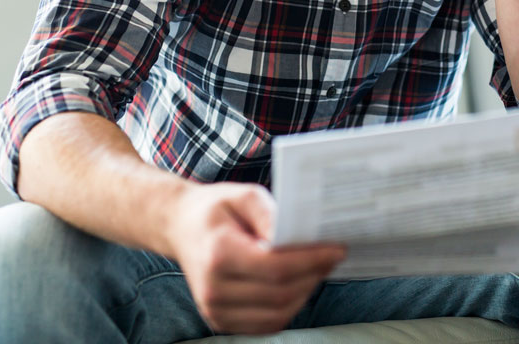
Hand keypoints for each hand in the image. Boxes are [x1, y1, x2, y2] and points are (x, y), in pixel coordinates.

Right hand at [165, 181, 345, 334]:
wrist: (180, 227)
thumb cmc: (215, 210)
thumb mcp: (242, 195)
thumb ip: (269, 213)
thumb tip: (295, 235)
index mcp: (218, 254)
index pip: (275, 267)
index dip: (312, 261)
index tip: (338, 249)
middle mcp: (214, 288)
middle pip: (280, 294)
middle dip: (314, 275)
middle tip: (333, 256)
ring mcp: (215, 310)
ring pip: (277, 314)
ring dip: (305, 293)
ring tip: (317, 269)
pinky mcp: (221, 321)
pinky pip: (267, 324)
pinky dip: (289, 307)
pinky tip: (298, 285)